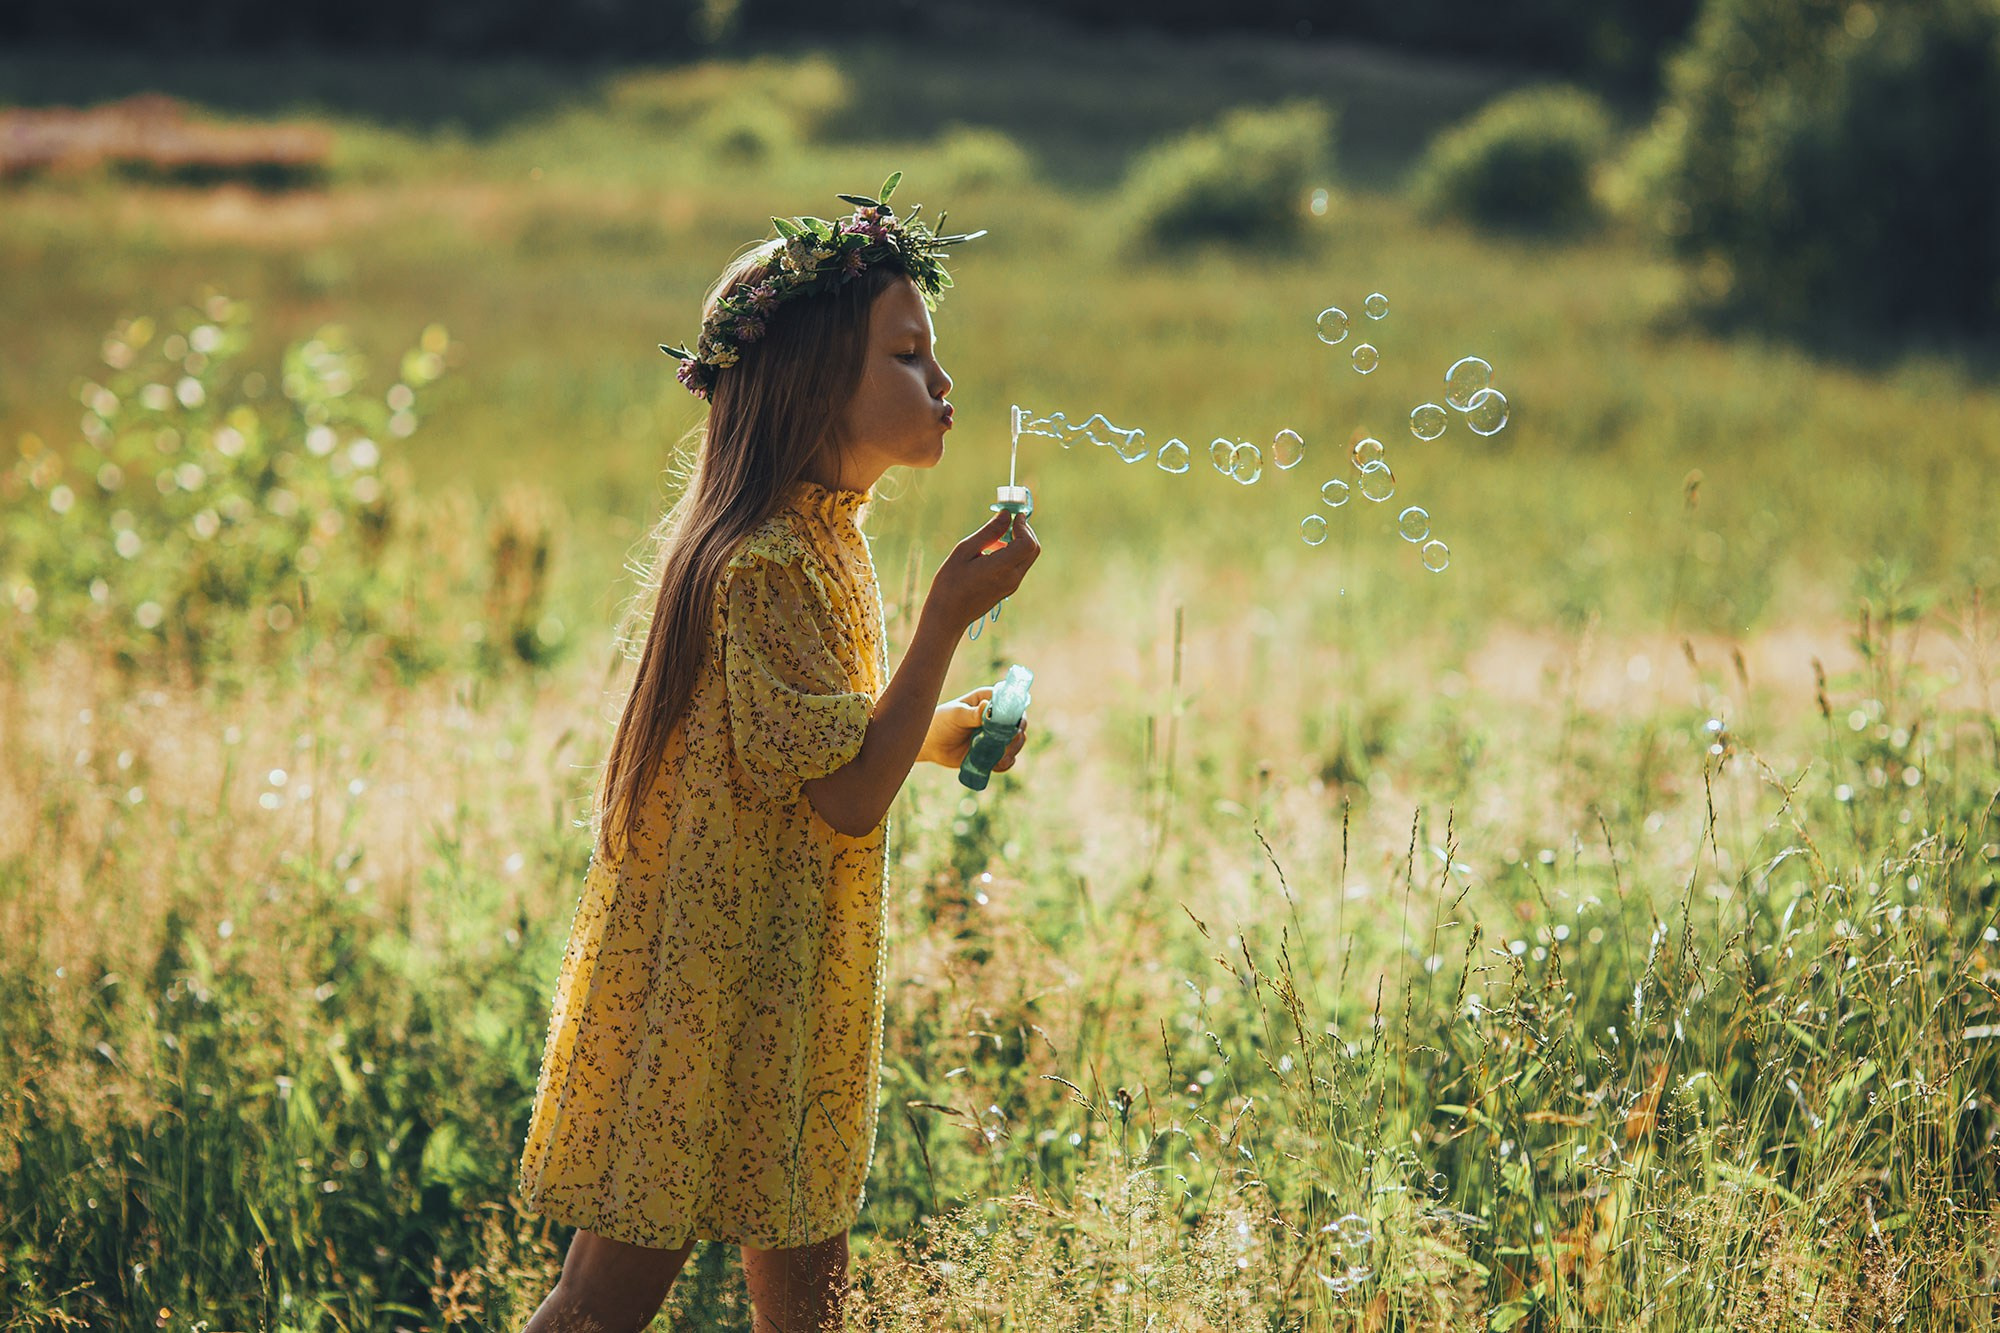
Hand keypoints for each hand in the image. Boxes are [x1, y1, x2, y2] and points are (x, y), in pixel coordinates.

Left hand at [918, 686, 1029, 770]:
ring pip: (1016, 742)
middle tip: (1007, 745)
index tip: (1015, 725)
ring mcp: (996, 736)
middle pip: (1018, 724)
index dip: (1018, 713)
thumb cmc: (940, 722)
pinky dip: (1006, 763)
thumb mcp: (955, 715)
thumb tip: (986, 706)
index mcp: (988, 701)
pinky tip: (998, 764)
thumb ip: (972, 713)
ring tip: (1001, 758)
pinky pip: (1007, 759)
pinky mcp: (992, 752)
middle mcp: (996, 718)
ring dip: (1013, 750)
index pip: (1011, 703)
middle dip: (1017, 736)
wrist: (930, 744)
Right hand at [922, 508, 1039, 631]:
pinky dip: (1012, 553)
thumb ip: (989, 532)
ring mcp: (1012, 586)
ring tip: (992, 538)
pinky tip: (991, 551)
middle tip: (1006, 522)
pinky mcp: (1008, 589)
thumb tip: (1007, 514)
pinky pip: (1018, 566)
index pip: (1028, 543)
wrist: (947, 616)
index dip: (1023, 526)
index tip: (1012, 515)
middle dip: (1024, 532)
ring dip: (1017, 542)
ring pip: (1027, 557)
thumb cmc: (950, 582)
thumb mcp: (964, 551)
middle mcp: (1012, 578)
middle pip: (1033, 549)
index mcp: (1001, 568)